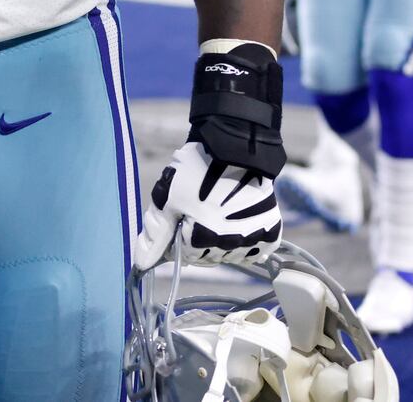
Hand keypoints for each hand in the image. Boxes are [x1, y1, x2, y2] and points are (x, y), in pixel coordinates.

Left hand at [133, 141, 281, 270]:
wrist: (234, 147)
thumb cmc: (195, 170)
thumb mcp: (167, 198)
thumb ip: (155, 234)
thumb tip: (142, 263)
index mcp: (201, 240)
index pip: (185, 256)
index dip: (180, 237)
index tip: (182, 218)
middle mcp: (229, 246)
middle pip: (209, 257)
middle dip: (200, 241)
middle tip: (200, 213)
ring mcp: (252, 239)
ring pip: (231, 255)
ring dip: (223, 241)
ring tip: (219, 212)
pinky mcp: (270, 230)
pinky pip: (257, 250)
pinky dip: (248, 242)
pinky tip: (239, 223)